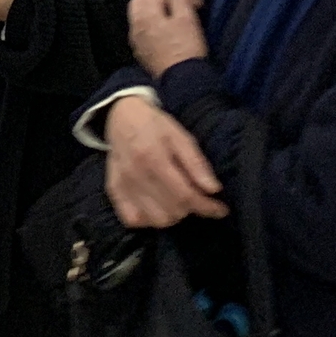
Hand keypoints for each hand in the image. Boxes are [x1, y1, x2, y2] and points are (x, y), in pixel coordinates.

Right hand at [105, 100, 227, 229]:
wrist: (121, 116)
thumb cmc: (155, 125)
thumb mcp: (180, 136)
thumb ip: (196, 162)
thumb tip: (214, 189)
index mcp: (153, 158)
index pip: (185, 195)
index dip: (207, 207)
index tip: (221, 209)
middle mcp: (135, 175)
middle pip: (172, 211)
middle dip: (192, 208)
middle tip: (197, 197)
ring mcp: (122, 185)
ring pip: (156, 220)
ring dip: (173, 216)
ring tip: (178, 202)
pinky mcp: (114, 191)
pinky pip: (133, 220)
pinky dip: (148, 220)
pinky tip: (157, 208)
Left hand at [129, 0, 209, 74]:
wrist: (182, 81)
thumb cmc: (187, 48)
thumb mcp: (188, 19)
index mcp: (145, 14)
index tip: (196, 4)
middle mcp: (135, 24)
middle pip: (142, 0)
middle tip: (180, 7)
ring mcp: (135, 39)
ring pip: (140, 16)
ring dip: (156, 12)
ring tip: (175, 19)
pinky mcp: (140, 51)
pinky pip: (142, 30)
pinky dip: (152, 26)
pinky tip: (167, 33)